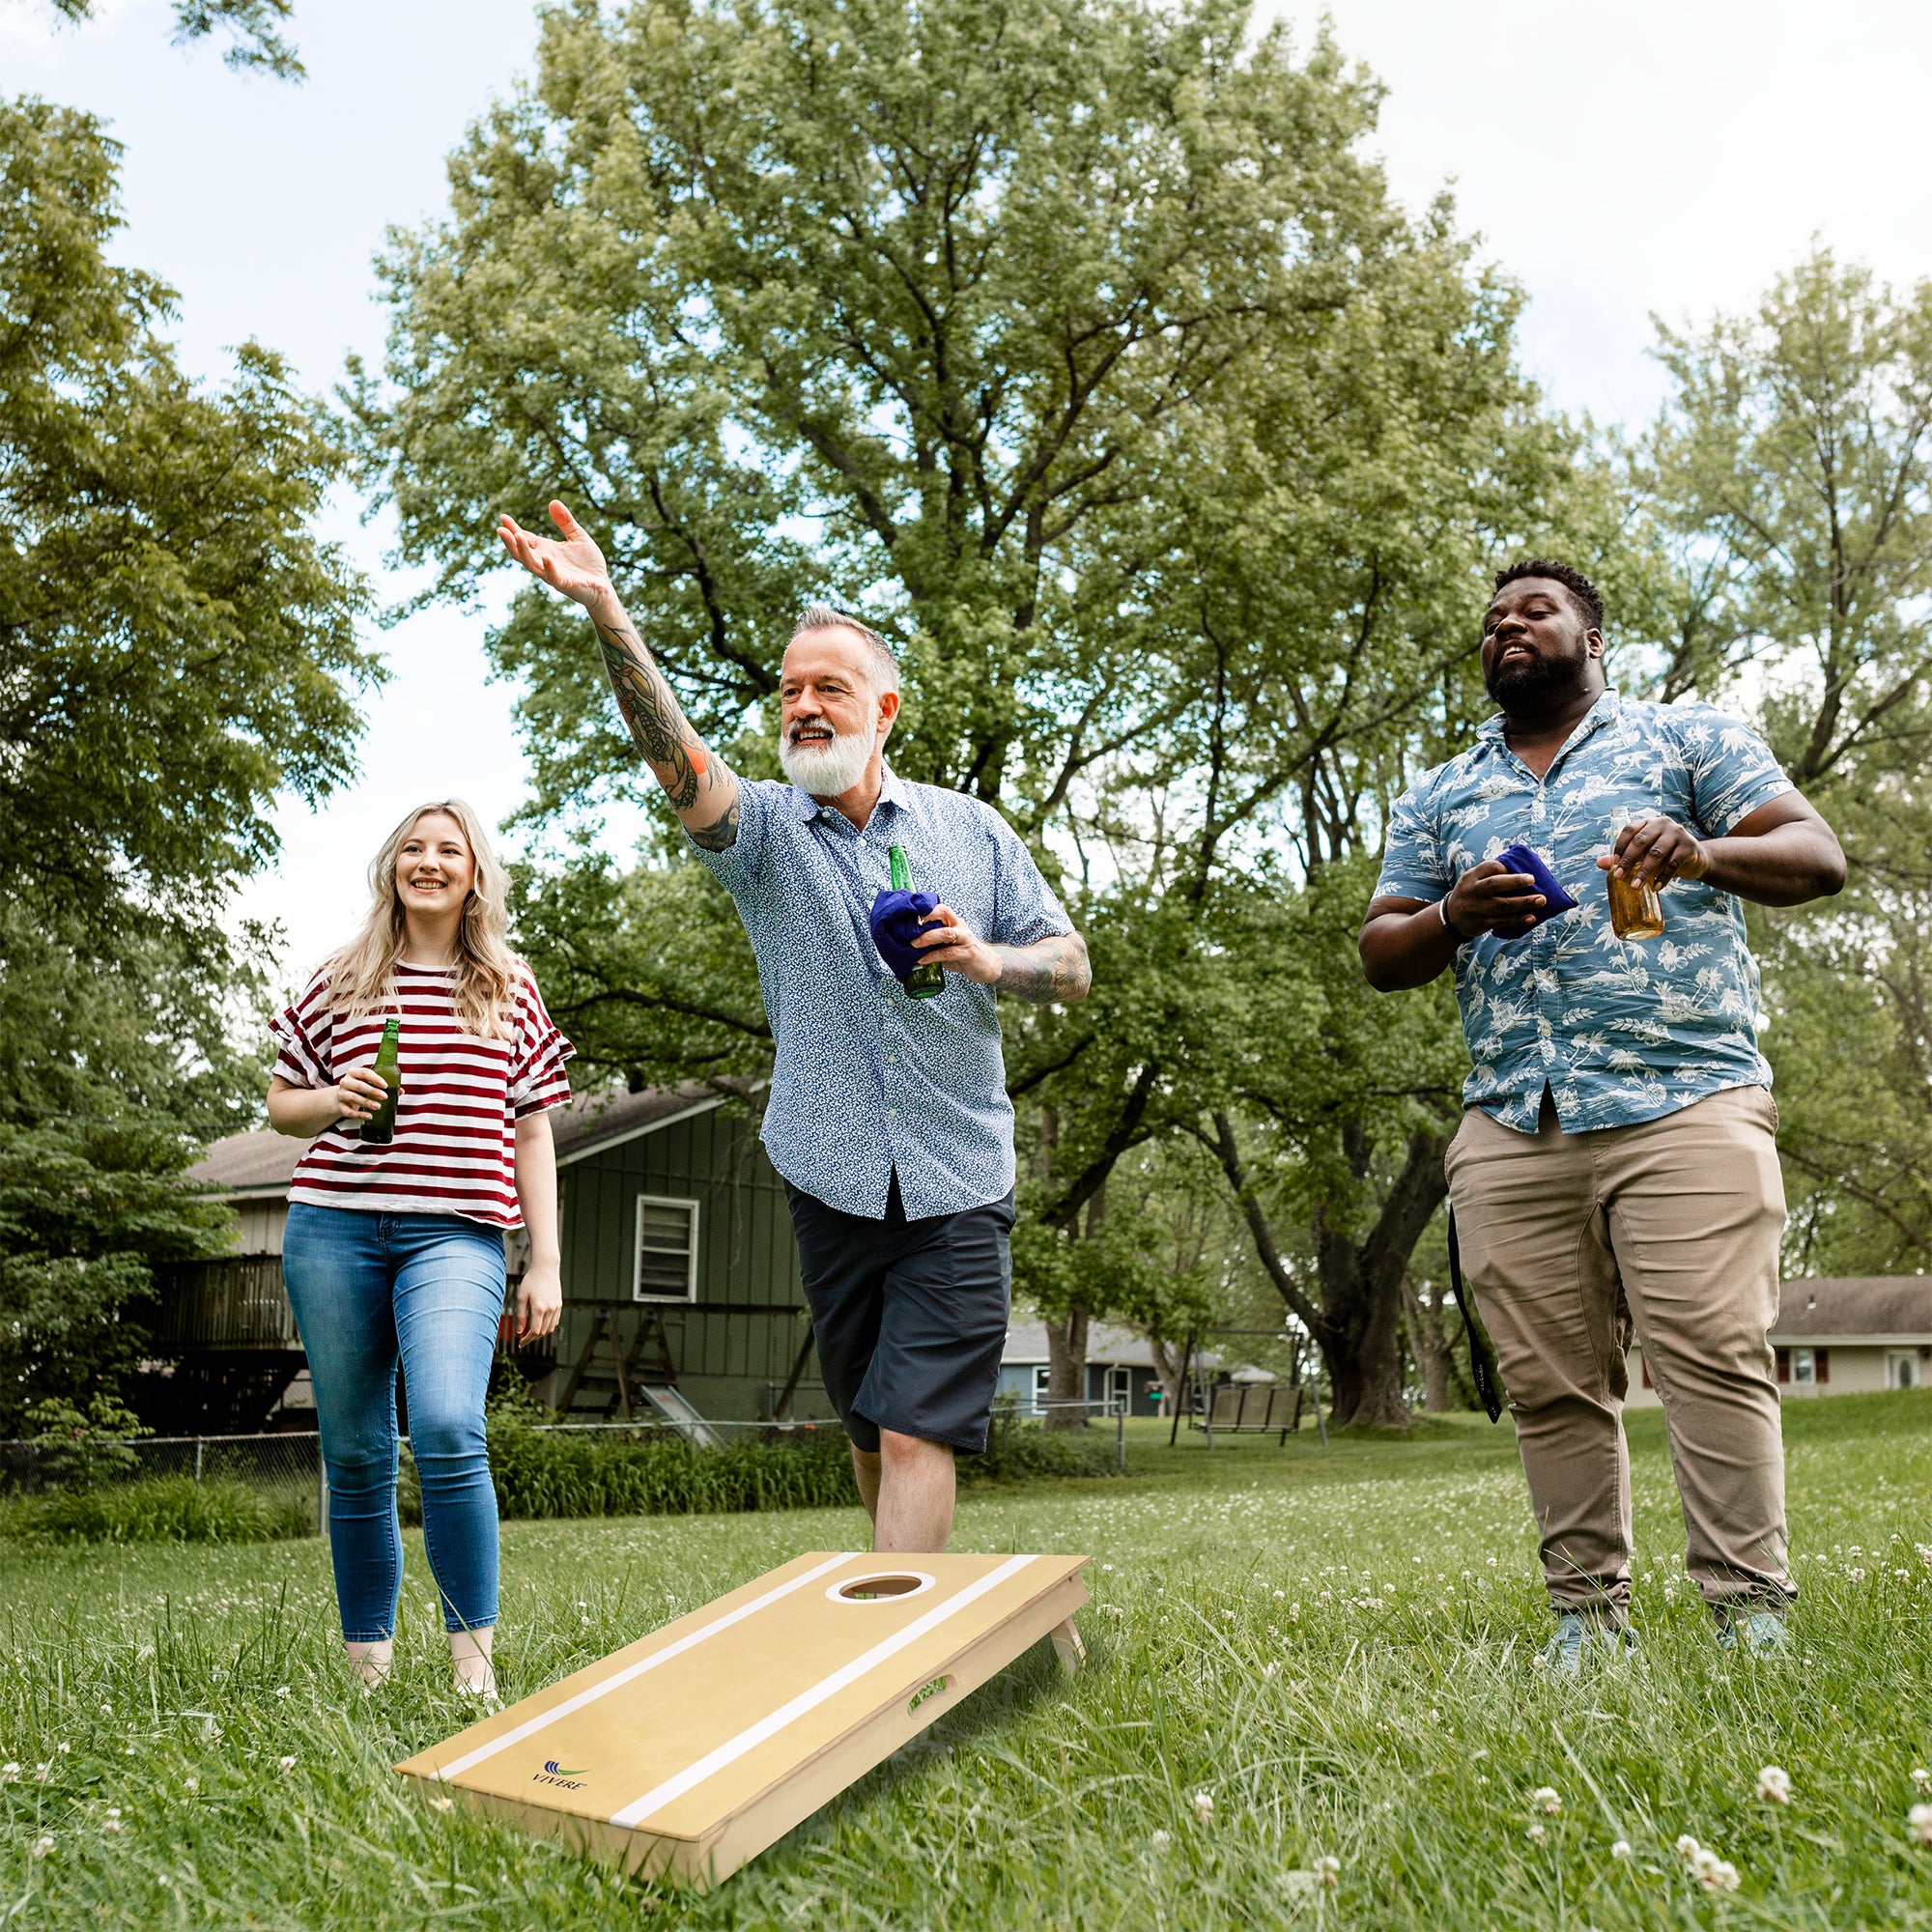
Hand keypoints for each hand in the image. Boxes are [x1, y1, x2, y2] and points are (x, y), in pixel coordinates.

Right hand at [333, 1065, 388, 1124]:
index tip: (385, 1085)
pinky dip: (359, 1115)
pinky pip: (349, 1112)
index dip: (375, 1079)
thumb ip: (383, 1086)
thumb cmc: (359, 1088)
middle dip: (373, 1091)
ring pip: (353, 1098)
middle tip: (385, 1097)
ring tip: (378, 1106)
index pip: (364, 1073)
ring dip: (367, 1102)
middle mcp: (345, 1082)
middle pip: (359, 1085)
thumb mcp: (368, 1083)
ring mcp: (341, 1094)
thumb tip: (401, 1091)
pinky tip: (369, 1116)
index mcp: (353, 1072)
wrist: (340, 1097)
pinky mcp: (340, 1107)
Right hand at [497, 501, 614, 611]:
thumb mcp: (578, 536)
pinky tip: (546, 558)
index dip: (512, 529)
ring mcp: (553, 574)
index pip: (525, 539)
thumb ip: (566, 522)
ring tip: (518, 537)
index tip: (502, 517)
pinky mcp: (566, 584)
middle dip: (510, 542)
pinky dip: (549, 568)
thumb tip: (552, 502)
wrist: (603, 586)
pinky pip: (554, 578)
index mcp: (545, 550)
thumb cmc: (589, 563)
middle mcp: (545, 562)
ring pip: (533, 565)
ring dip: (524, 552)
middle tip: (500, 530)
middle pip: (521, 553)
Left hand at [505, 1259, 561, 1347]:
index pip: (534, 1331)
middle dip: (533, 1337)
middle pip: (542, 1332)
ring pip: (550, 1328)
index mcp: (539, 1308)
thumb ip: (520, 1315)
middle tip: (524, 1338)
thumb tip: (519, 1332)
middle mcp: (550, 1309)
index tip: (520, 1343)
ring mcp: (556, 1307)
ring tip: (531, 1331)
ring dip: (540, 1333)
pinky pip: (554, 1321)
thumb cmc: (531, 1281)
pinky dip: (547, 1326)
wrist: (546, 1268)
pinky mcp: (559, 1305)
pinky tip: (539, 1323)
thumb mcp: (522, 1297)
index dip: (527, 1340)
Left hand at [910, 903, 1001, 983]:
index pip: (940, 908)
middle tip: (909, 926)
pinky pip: (949, 953)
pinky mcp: (969, 954)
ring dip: (928, 937)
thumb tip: (907, 942)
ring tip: (914, 944)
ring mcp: (965, 939)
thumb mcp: (948, 944)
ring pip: (946, 933)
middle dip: (925, 917)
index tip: (908, 914)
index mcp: (954, 922)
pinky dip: (933, 956)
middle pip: (943, 913)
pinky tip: (922, 960)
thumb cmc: (963, 953)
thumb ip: (932, 941)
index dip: (924, 909)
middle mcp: (960, 927)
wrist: (987, 966)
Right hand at [1443, 860, 1545, 938]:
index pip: (1490, 868)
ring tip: (1541, 900)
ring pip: (1502, 905)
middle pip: (1495, 884)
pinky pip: (1502, 921)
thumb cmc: (1471, 893)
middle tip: (1533, 880)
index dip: (1507, 868)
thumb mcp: (1472, 879)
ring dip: (1523, 903)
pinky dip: (1518, 919)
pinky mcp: (1481, 923)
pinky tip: (1531, 917)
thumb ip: (1490, 874)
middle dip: (1516, 881)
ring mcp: (1476, 908)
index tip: (1518, 869)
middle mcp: (1472, 891)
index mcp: (1471, 877)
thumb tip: (1521, 869)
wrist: (1451, 918)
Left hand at [1597, 817, 1708, 889]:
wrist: (1695, 858)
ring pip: (1656, 853)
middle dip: (1628, 861)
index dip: (1620, 846)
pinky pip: (1673, 863)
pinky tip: (1656, 887)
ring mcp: (1677, 833)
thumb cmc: (1664, 855)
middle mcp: (1662, 824)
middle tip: (1619, 877)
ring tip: (1635, 886)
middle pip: (1641, 841)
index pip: (1630, 829)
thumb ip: (1623, 857)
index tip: (1614, 864)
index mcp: (1648, 822)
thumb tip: (1599, 863)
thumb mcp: (1644, 854)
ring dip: (1644, 871)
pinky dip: (1663, 877)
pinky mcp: (1689, 846)